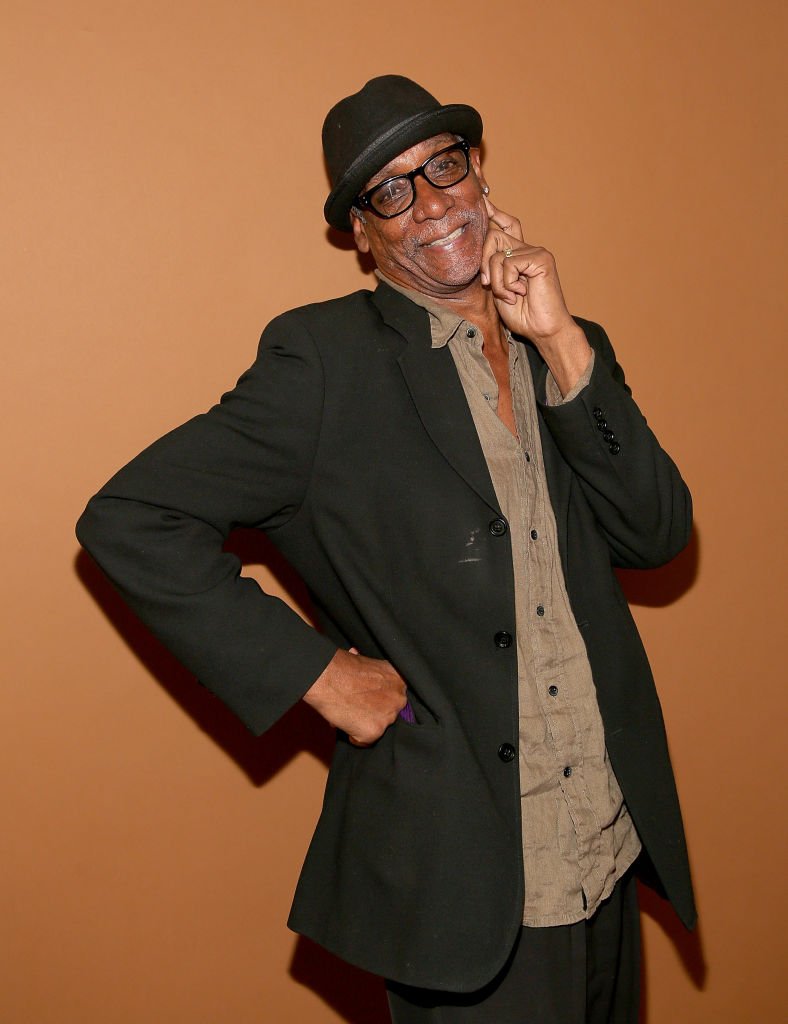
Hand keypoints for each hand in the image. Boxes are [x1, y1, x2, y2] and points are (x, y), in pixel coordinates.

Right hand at [303, 647, 407, 745]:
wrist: (327, 677)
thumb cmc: (340, 666)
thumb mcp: (364, 661)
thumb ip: (370, 672)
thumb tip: (359, 661)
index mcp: (398, 680)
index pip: (394, 695)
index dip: (379, 698)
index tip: (369, 698)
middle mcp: (398, 699)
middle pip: (388, 712)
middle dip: (373, 711)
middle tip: (356, 705)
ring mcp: (388, 717)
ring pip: (377, 727)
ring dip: (363, 723)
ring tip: (347, 711)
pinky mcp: (374, 732)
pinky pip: (363, 741)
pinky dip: (352, 735)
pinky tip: (344, 721)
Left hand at [480, 198, 591, 394]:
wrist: (543, 329)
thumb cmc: (523, 314)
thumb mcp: (499, 289)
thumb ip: (492, 268)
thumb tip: (482, 249)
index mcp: (519, 254)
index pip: (506, 225)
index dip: (494, 212)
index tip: (483, 199)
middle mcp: (528, 248)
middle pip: (493, 236)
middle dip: (483, 262)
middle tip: (488, 284)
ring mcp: (536, 251)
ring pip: (497, 253)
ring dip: (496, 280)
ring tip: (509, 295)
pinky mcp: (541, 258)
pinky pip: (508, 262)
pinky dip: (506, 282)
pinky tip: (518, 294)